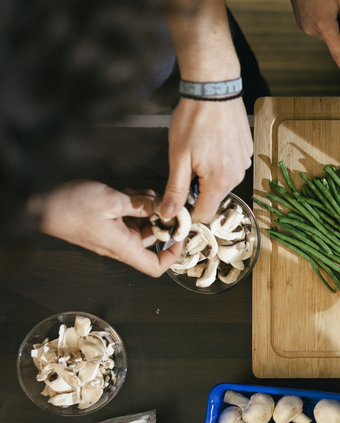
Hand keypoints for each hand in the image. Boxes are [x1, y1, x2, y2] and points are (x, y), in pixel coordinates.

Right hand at [37, 181, 181, 276]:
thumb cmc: (71, 207)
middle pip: (151, 239)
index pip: (154, 267)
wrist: (39, 203)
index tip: (180, 236)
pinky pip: (127, 217)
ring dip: (148, 209)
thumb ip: (140, 205)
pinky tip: (134, 192)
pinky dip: (134, 205)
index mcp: (123, 246)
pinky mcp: (105, 222)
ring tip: (147, 193)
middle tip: (167, 202)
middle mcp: (119, 244)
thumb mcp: (112, 201)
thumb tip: (161, 208)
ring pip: (140, 224)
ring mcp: (112, 233)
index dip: (172, 256)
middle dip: (161, 220)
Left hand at [162, 97, 251, 222]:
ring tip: (199, 152)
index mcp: (219, 181)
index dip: (187, 212)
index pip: (204, 215)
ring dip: (209, 176)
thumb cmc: (194, 120)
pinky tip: (212, 144)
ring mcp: (244, 163)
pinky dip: (220, 163)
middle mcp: (236, 176)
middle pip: (214, 198)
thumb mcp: (178, 157)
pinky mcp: (246, 152)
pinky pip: (231, 167)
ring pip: (222, 183)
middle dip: (198, 191)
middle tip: (185, 167)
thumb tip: (168, 214)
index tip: (176, 201)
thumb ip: (175, 189)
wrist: (214, 90)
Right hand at [290, 0, 339, 88]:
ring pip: (325, 34)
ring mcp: (305, 28)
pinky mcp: (301, 24)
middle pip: (333, 40)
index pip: (339, 54)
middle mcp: (313, 30)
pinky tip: (319, 7)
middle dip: (338, 29)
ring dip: (330, 24)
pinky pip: (317, 28)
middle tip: (336, 9)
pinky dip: (322, 21)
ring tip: (325, 4)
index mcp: (325, 26)